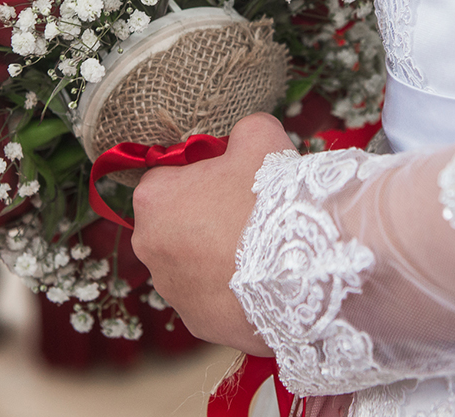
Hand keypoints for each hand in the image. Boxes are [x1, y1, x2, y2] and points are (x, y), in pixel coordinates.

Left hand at [131, 112, 293, 355]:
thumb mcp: (260, 137)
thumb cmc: (272, 197)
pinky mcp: (197, 323)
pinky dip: (229, 291)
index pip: (166, 178)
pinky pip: (209, 299)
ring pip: (190, 265)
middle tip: (246, 213)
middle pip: (174, 223)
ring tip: (259, 251)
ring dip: (214, 257)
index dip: (200, 175)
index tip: (230, 179)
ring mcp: (172, 290)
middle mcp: (149, 247)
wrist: (305, 266)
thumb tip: (243, 135)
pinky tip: (260, 280)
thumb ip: (242, 130)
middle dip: (203, 218)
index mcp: (153, 199)